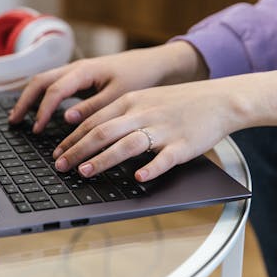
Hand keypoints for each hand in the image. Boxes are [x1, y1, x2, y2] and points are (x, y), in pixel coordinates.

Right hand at [8, 42, 204, 132]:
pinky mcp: (81, 78)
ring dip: (30, 98)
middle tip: (14, 122)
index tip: (36, 129)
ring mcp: (77, 72)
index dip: (43, 110)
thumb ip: (93, 107)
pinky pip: (55, 85)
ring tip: (20, 118)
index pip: (54, 90)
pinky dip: (43, 98)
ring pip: (44, 81)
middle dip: (25, 101)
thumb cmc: (139, 77)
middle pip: (40, 81)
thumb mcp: (119, 95)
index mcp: (84, 70)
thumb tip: (67, 119)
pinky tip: (41, 111)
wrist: (154, 64)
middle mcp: (76, 68)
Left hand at [52, 69, 276, 181]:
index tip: (58, 152)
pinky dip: (150, 168)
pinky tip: (137, 178)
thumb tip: (92, 129)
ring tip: (84, 171)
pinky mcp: (182, 145)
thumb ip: (120, 112)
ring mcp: (163, 129)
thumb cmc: (179, 102)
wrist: (219, 99)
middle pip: (103, 132)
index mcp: (132, 101)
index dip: (72, 138)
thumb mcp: (145, 98)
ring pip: (127, 144)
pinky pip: (164, 158)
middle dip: (77, 150)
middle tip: (60, 166)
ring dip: (103, 159)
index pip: (94, 121)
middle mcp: (143, 113)